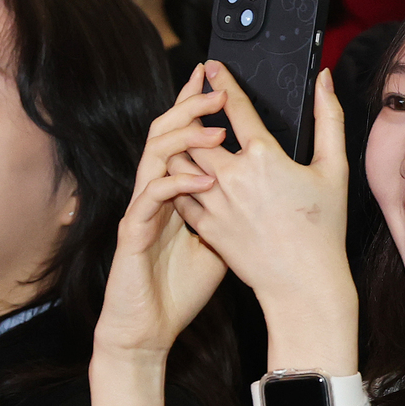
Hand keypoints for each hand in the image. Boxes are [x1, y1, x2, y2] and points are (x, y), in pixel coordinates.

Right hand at [89, 66, 230, 405]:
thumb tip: (271, 186)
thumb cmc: (182, 286)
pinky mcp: (133, 232)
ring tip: (215, 127)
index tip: (215, 78)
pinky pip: (152, 197)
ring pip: (154, 156)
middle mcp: (155, 192)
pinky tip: (205, 180)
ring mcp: (142, 209)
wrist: (149, 327)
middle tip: (217, 87)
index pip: (184, 137)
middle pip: (166, 135)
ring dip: (184, 138)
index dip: (195, 107)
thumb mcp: (222, 240)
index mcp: (175, 190)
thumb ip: (236, 209)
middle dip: (189, 108)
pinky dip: (178, 184)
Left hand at [174, 60, 356, 372]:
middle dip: (193, 114)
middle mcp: (232, 177)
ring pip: (179, 161)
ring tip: (190, 139)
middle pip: (196, 132)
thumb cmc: (323, 228)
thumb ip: (329, 118)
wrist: (303, 283)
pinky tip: (190, 176)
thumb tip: (324, 80)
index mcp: (264, 157)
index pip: (234, 107)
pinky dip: (180, 180)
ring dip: (183, 146)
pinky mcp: (205, 226)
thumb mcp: (334, 168)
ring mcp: (214, 203)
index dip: (220, 82)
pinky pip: (179, 193)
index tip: (210, 67)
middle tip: (195, 104)